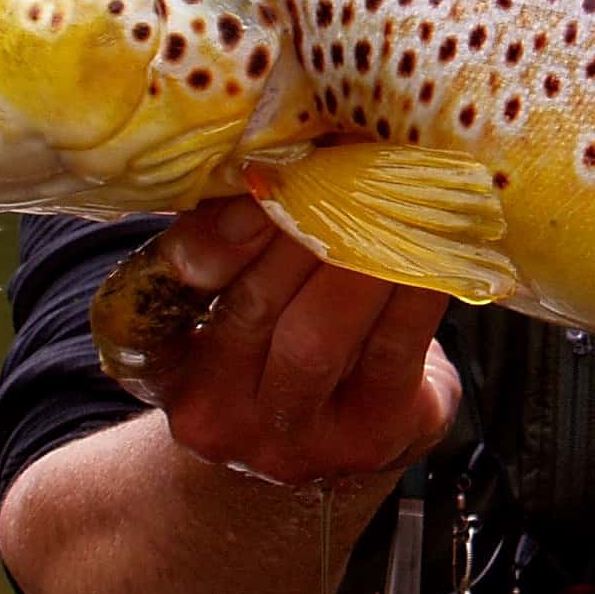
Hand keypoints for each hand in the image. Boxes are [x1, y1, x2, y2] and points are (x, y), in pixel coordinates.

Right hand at [142, 196, 460, 483]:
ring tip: (385, 198)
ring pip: (316, 337)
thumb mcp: (231, 301)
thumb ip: (233, 241)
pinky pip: (391, 353)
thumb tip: (279, 147)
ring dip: (355, 258)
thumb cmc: (277, 348)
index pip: (160, 303)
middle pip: (250, 308)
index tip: (256, 179)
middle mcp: (213, 413)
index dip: (206, 242)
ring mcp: (286, 441)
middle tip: (340, 165)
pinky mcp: (363, 440)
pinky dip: (414, 291)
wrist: (328, 447)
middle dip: (299, 228)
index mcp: (166, 367)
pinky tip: (435, 249)